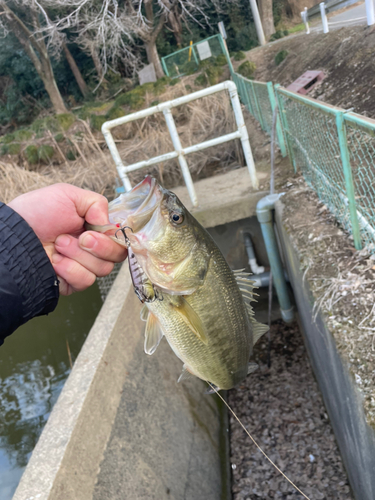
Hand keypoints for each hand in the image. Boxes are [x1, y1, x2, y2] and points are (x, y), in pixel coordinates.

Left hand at [8, 183, 126, 294]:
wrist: (14, 235)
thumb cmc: (36, 212)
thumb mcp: (68, 195)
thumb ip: (97, 203)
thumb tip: (109, 223)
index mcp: (94, 228)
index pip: (120, 239)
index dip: (113, 238)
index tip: (94, 230)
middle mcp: (91, 248)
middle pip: (116, 256)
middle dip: (99, 246)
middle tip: (81, 237)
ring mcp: (82, 266)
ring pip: (102, 269)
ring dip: (79, 256)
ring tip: (59, 245)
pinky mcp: (71, 282)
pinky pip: (85, 281)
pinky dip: (70, 269)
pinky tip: (55, 261)